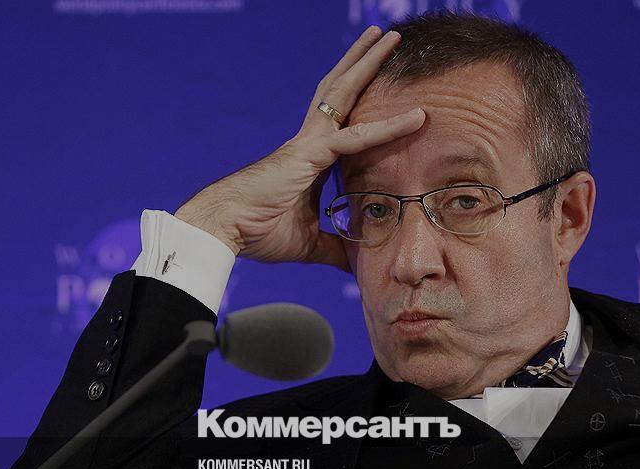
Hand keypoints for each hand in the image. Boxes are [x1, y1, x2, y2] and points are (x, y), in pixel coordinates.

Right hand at [174, 26, 424, 271]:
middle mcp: (310, 140)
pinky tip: (417, 117)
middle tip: (385, 37)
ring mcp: (309, 142)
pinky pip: (356, 138)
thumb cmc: (257, 232)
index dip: (366, 104)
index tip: (386, 91)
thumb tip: (356, 262)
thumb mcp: (310, 242)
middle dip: (363, 62)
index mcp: (311, 157)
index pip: (345, 121)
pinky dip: (389, 128)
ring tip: (387, 36)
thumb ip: (335, 246)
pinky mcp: (309, 154)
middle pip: (342, 91)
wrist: (222, 229)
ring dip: (367, 64)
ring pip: (344, 93)